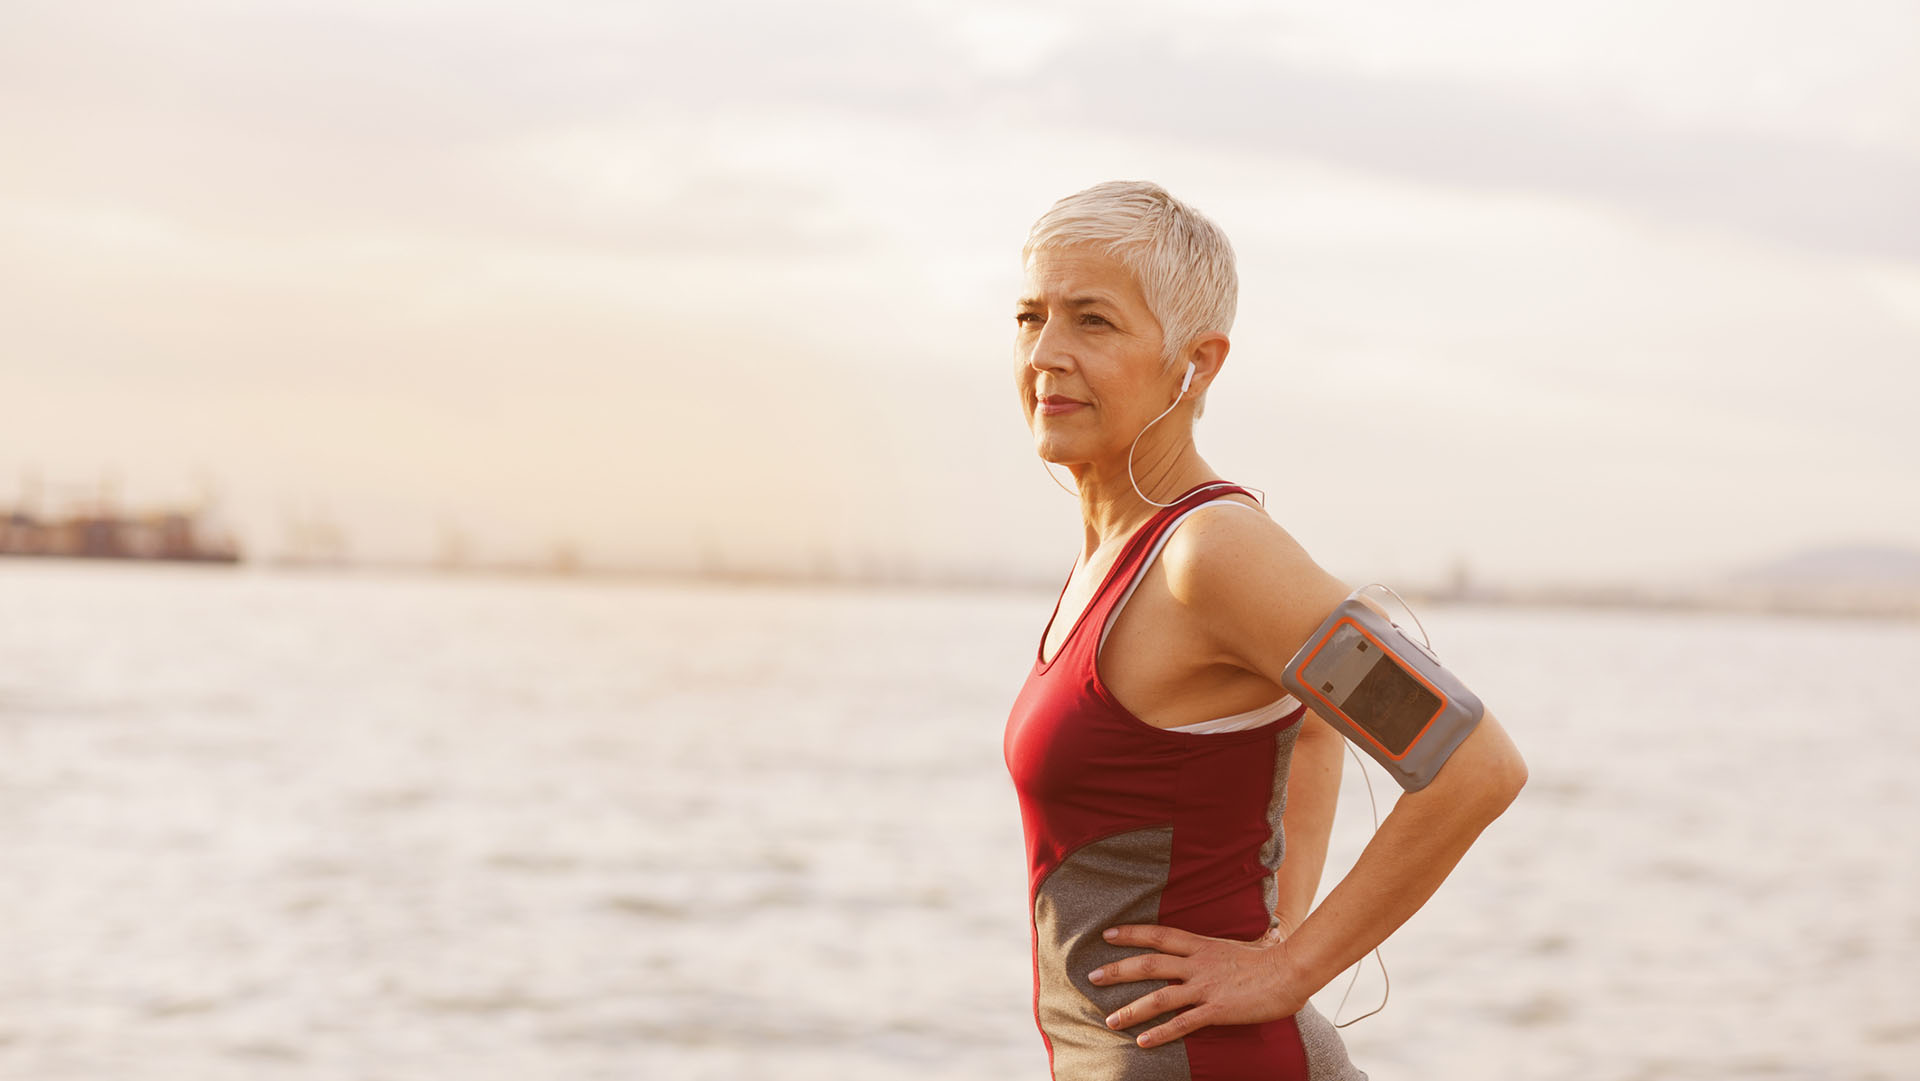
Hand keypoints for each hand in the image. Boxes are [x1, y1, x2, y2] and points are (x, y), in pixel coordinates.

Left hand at [1087, 924, 1307, 1048]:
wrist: (1291, 972)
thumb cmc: (1270, 961)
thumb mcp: (1238, 946)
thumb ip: (1219, 949)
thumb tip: (1212, 947)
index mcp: (1202, 946)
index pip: (1159, 935)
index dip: (1132, 933)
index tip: (1107, 934)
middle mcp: (1198, 964)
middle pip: (1150, 963)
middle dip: (1118, 970)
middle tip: (1092, 975)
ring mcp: (1205, 987)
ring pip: (1159, 996)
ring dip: (1132, 1009)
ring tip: (1109, 1019)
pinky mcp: (1216, 1009)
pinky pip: (1183, 1023)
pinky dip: (1161, 1033)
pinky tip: (1143, 1042)